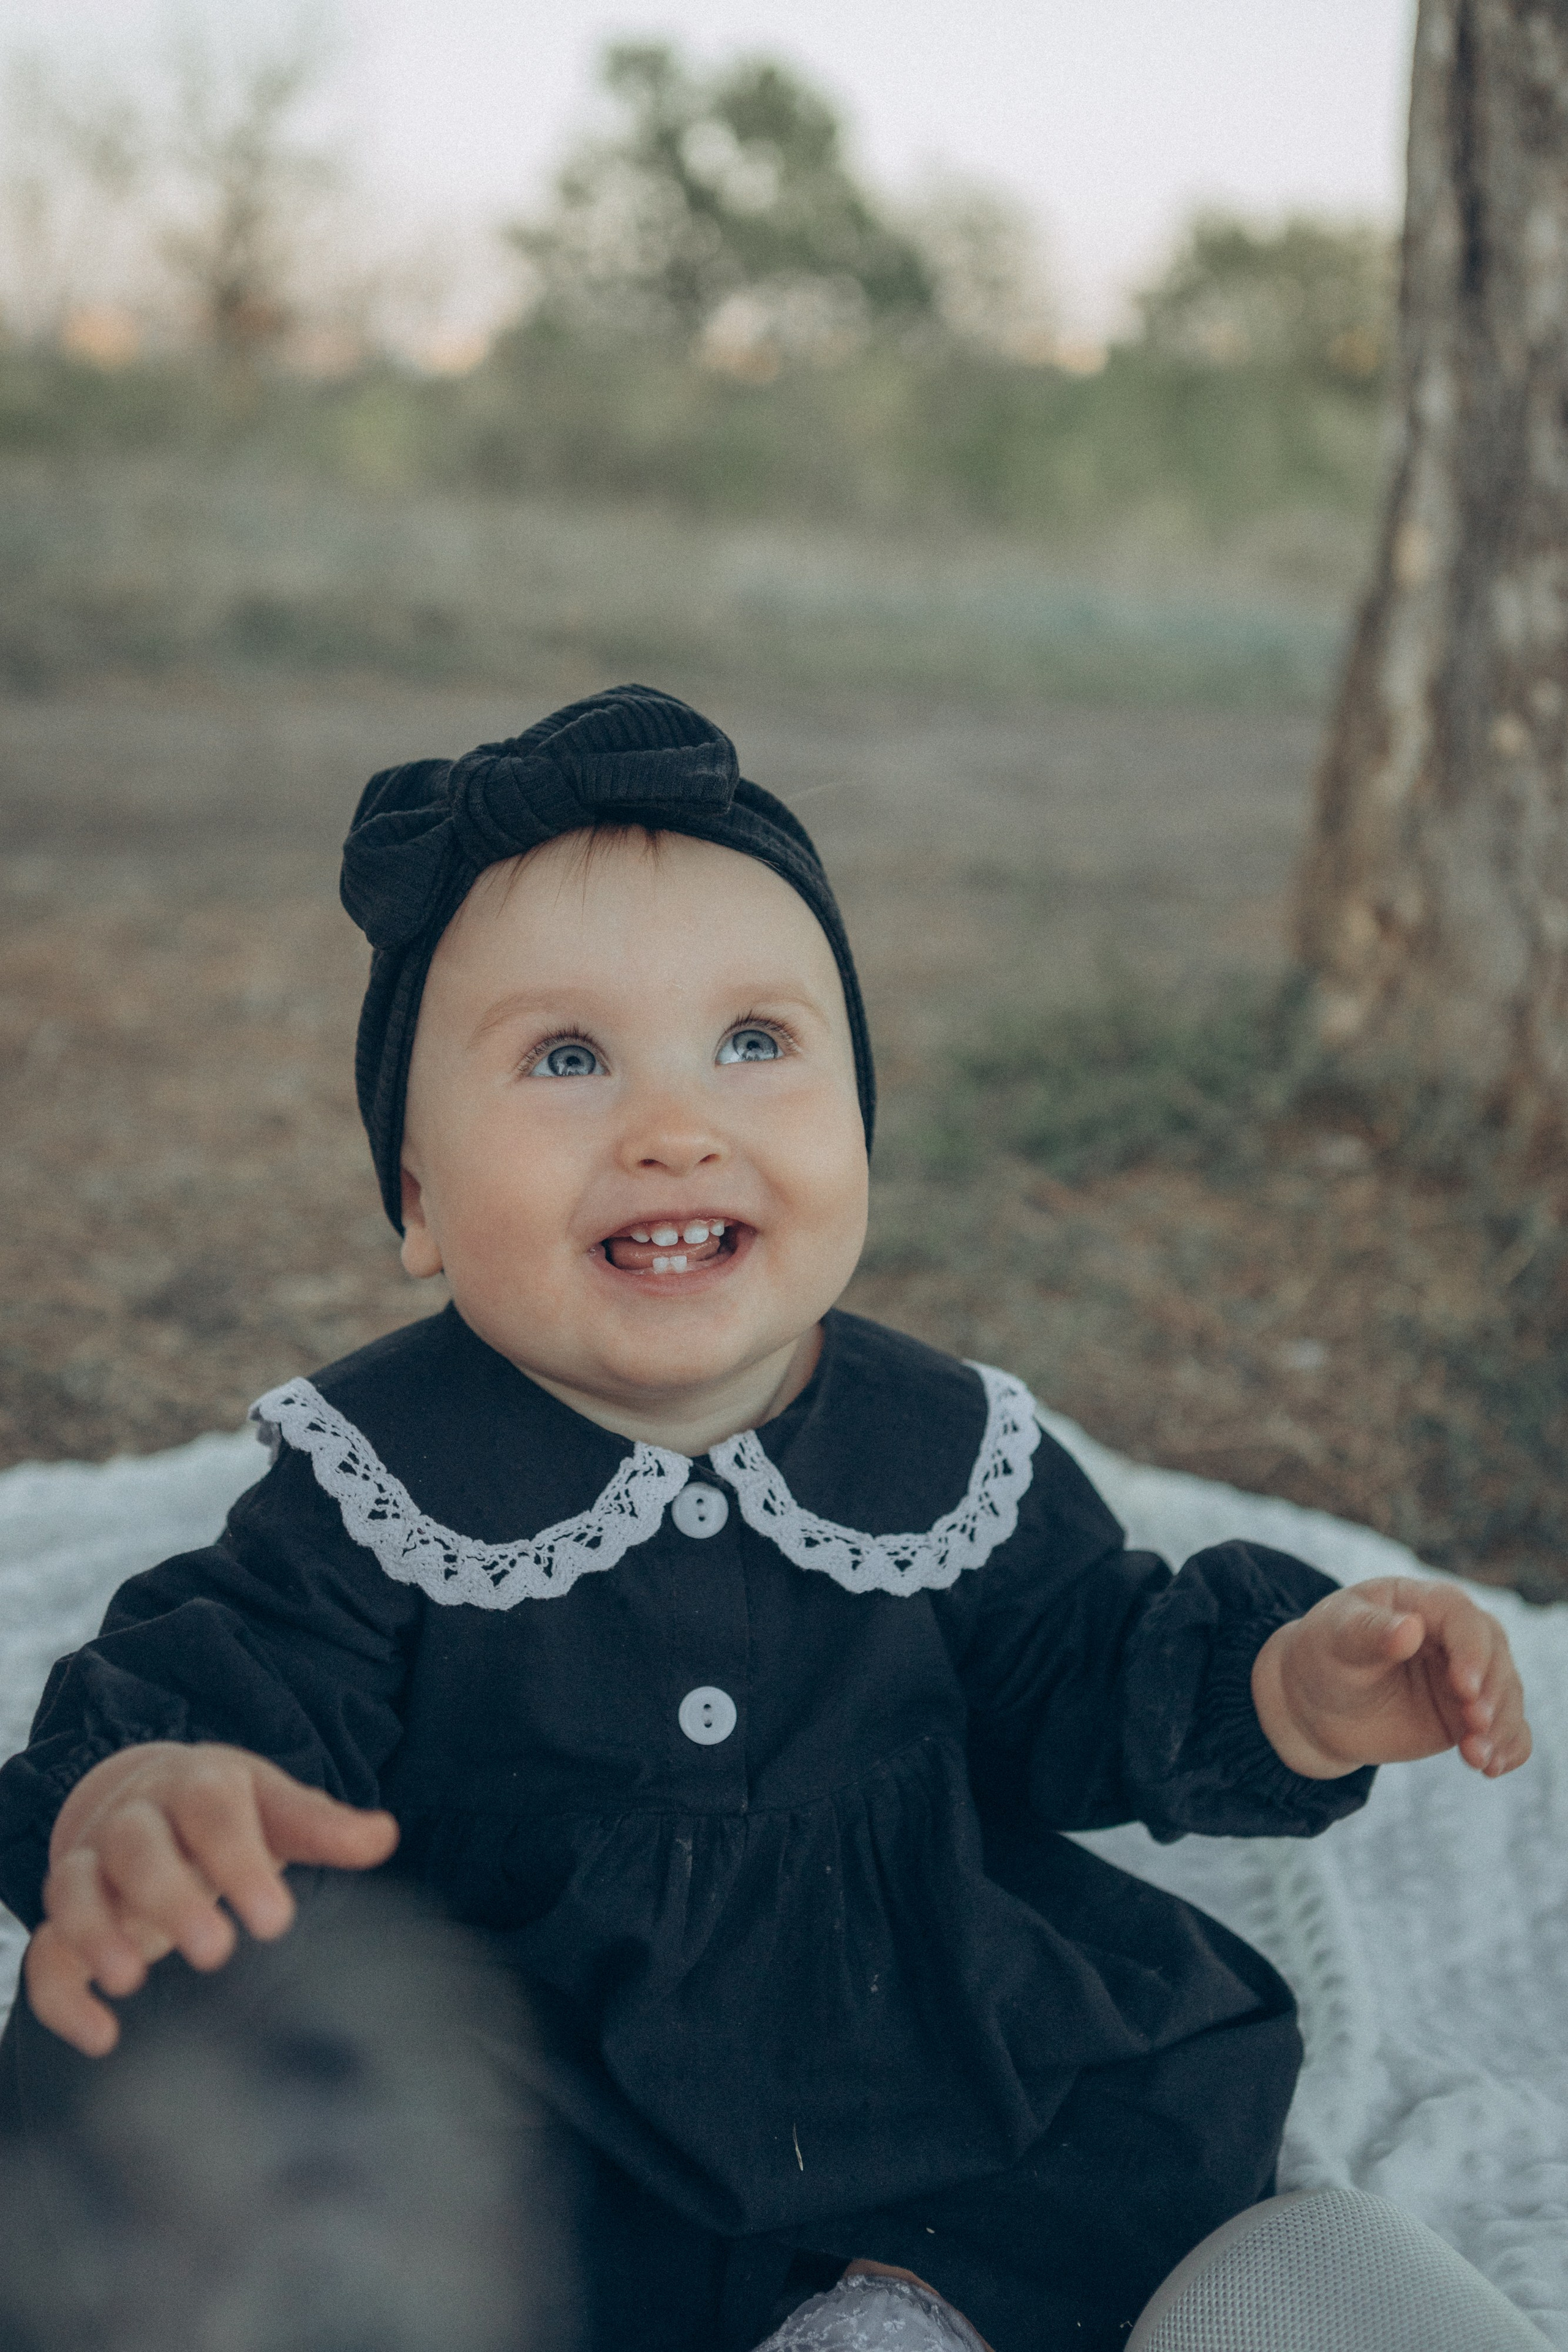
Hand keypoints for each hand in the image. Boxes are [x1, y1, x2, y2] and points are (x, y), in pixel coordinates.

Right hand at [25, 1741, 398, 2056]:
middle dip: (169, 1896)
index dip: (238, 1860)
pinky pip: (44, 1951)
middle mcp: (136, 1818)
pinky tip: (100, 2036)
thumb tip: (384, 1836)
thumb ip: (322, 1826)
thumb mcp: (275, 1806)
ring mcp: (92, 1864)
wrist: (150, 1794)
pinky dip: (58, 1994)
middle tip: (214, 1951)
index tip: (276, 1920)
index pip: (212, 1809)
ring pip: (73, 1887)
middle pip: (137, 1845)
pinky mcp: (63, 1917)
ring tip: (130, 1982)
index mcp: (197, 1784)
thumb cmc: (230, 1812)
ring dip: (95, 1931)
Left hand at [1251, 1577, 1530, 1781]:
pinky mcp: (1468, 1715)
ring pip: (1506, 1695)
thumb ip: (1371, 1632)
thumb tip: (1411, 1629)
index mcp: (1423, 1603)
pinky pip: (1506, 1729)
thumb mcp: (1337, 1638)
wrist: (1314, 1703)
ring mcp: (1465, 1678)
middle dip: (1494, 1692)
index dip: (1471, 1650)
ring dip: (1502, 1727)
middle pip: (1495, 1655)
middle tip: (1476, 1725)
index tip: (1465, 1687)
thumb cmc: (1323, 1655)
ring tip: (1479, 1758)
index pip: (1462, 1617)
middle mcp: (1454, 1637)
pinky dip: (1509, 1747)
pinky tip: (1493, 1768)